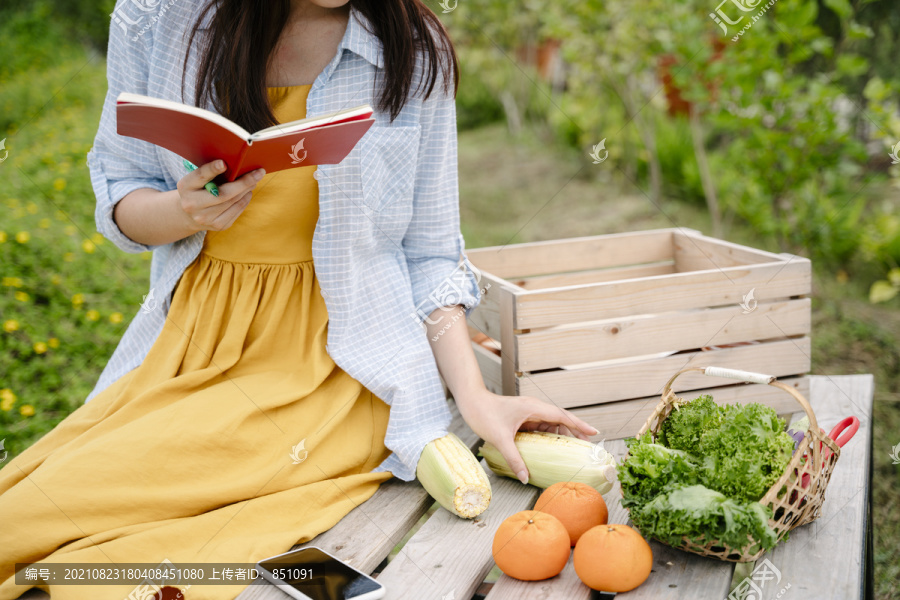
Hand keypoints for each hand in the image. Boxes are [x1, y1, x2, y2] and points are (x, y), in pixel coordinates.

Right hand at [175, 160, 264, 231]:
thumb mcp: (196, 179)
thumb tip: (237, 165)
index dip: (212, 170)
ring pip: (233, 202)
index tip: (223, 163)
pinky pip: (237, 210)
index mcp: (185, 187)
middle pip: (223, 194)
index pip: (200, 177)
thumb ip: (210, 172)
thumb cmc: (197, 189)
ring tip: (255, 180)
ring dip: (247, 190)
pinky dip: (245, 199)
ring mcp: (205, 218)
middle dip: (244, 183)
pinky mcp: (218, 226)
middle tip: (258, 173)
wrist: (188, 215)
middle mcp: (193, 205)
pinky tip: (248, 192)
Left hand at [454, 388, 598, 483]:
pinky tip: (553, 447)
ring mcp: (529, 412)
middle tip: (588, 447)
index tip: (594, 433)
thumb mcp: (500, 439)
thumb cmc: (484, 414)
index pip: (562, 416)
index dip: (579, 425)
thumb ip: (514, 459)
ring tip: (574, 449)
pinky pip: (541, 426)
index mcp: (533, 408)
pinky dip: (550, 436)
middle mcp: (534, 408)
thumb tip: (525, 478)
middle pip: (560, 419)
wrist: (470, 401)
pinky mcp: (523, 417)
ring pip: (551, 423)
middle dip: (575, 432)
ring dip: (563, 434)